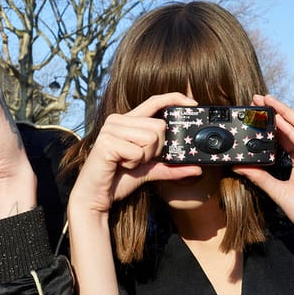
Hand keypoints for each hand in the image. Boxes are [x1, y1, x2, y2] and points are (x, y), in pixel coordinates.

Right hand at [69, 93, 201, 215]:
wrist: (96, 197)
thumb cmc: (119, 180)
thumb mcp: (150, 171)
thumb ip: (171, 167)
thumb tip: (197, 168)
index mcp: (127, 121)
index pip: (154, 101)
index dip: (174, 98)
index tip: (192, 103)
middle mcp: (117, 120)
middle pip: (159, 126)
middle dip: (156, 149)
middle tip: (138, 160)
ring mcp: (110, 129)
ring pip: (151, 138)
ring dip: (144, 158)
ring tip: (126, 163)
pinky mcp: (106, 143)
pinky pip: (137, 152)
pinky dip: (133, 164)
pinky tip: (119, 166)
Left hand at [232, 95, 293, 251]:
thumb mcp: (277, 191)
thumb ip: (260, 177)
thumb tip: (239, 165)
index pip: (286, 134)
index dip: (272, 120)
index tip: (254, 110)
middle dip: (276, 110)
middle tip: (257, 97)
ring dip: (284, 113)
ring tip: (267, 101)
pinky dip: (293, 132)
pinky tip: (280, 121)